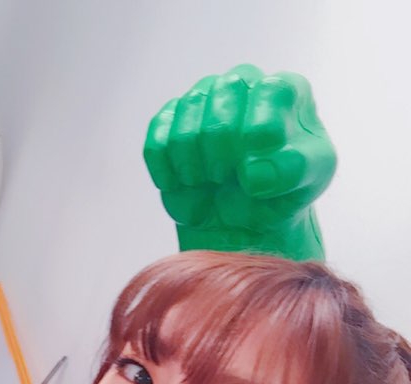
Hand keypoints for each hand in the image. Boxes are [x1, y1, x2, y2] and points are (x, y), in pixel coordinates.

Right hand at [143, 64, 336, 259]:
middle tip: (232, 178)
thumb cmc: (282, 189)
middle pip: (220, 113)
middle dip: (225, 159)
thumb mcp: (310, 181)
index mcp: (284, 90)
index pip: (270, 93)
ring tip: (213, 182)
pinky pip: (156, 145)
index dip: (259, 135)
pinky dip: (168, 174)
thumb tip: (254, 173)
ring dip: (197, 170)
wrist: (246, 215)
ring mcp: (202, 100)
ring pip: (185, 132)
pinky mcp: (169, 123)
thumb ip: (294, 170)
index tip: (257, 170)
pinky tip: (185, 184)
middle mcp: (241, 84)